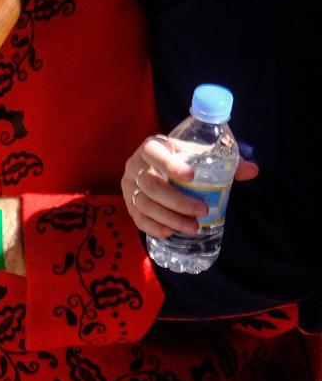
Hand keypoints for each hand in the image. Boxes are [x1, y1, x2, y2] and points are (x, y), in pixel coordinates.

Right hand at [122, 136, 256, 238]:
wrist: (158, 168)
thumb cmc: (184, 161)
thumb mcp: (202, 157)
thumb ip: (227, 163)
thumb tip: (252, 170)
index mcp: (152, 148)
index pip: (155, 152)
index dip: (170, 164)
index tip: (191, 177)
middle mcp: (136, 165)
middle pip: (151, 184)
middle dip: (177, 200)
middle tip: (203, 210)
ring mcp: (129, 186)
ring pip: (144, 204)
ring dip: (169, 218)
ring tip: (194, 227)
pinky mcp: (129, 204)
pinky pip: (137, 217)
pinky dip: (152, 227)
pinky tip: (169, 232)